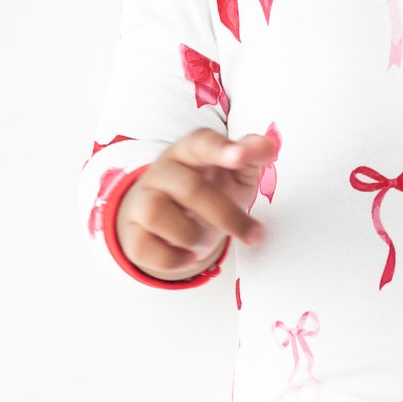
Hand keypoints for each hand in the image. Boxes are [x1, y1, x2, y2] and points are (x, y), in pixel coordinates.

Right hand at [115, 128, 279, 278]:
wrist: (169, 218)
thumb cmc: (209, 190)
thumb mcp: (235, 173)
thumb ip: (252, 156)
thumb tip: (269, 145)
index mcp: (189, 152)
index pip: (201, 143)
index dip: (220, 149)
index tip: (240, 157)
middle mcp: (162, 172)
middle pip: (189, 188)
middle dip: (227, 216)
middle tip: (253, 235)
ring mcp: (143, 200)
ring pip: (155, 213)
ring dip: (190, 235)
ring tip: (206, 243)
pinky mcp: (133, 232)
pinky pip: (142, 246)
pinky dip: (170, 258)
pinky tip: (188, 257)